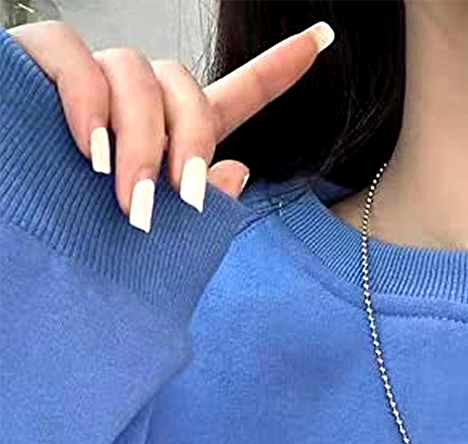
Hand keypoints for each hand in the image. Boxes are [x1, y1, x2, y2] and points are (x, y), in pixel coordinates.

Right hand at [7, 19, 334, 231]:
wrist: (22, 264)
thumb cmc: (85, 251)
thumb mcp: (156, 240)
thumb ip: (199, 207)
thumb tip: (237, 168)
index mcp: (168, 139)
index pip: (232, 96)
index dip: (277, 68)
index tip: (321, 40)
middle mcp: (130, 104)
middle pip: (183, 84)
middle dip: (191, 140)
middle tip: (182, 197)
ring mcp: (84, 83)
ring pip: (134, 73)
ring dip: (141, 140)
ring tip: (130, 197)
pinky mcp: (34, 66)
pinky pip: (71, 58)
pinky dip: (87, 104)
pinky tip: (91, 151)